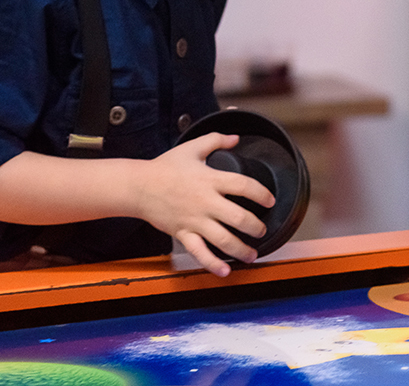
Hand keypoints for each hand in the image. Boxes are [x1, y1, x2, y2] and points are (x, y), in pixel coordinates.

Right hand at [134, 133, 275, 276]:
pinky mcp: (183, 233)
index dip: (261, 194)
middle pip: (239, 218)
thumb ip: (216, 140)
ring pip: (223, 240)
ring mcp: (194, 220)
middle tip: (261, 230)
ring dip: (242, 249)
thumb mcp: (192, 148)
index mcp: (210, 179)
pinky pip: (200, 253)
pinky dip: (213, 264)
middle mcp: (205, 202)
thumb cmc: (164, 167)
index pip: (243, 186)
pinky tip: (224, 270)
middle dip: (256, 227)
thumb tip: (235, 137)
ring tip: (251, 253)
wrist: (139, 186)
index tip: (269, 200)